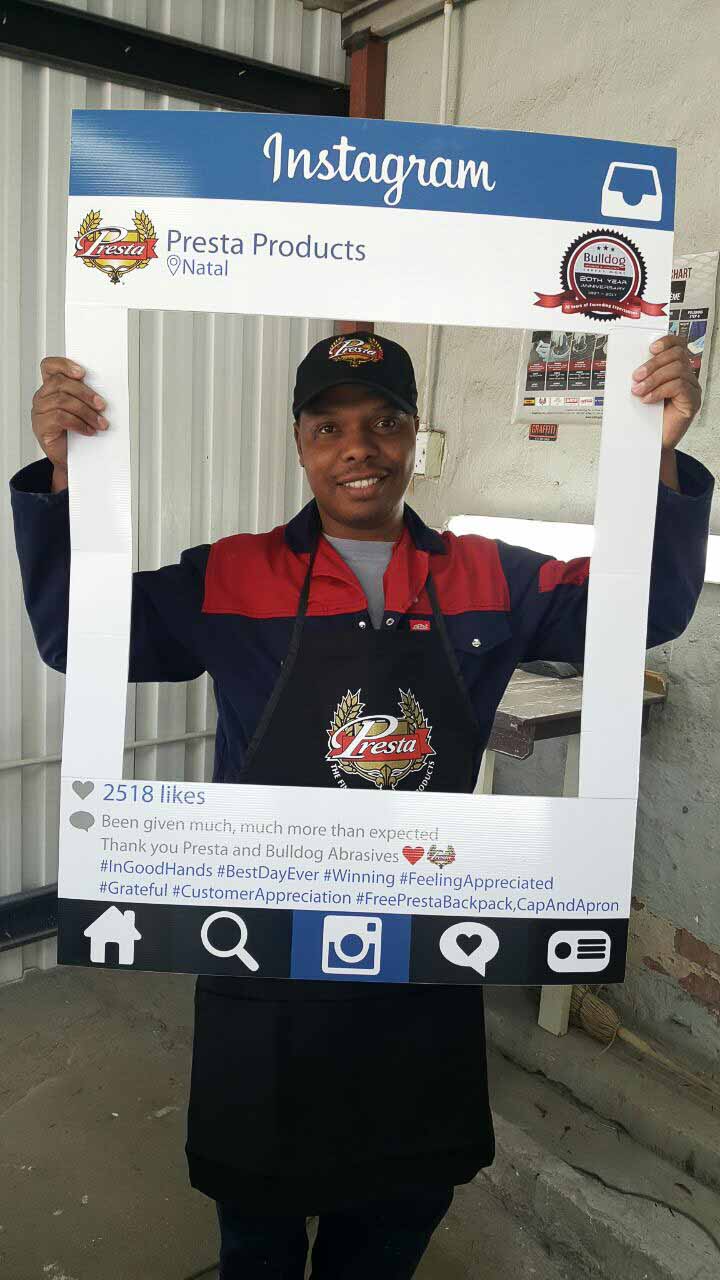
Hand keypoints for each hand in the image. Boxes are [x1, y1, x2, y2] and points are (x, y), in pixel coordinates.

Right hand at [31, 357, 107, 491]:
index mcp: (51, 388)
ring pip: (62, 401)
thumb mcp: (82, 410)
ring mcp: (39, 412)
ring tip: (100, 423)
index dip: (64, 365)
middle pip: (61, 383)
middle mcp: (42, 397)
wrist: (71, 460)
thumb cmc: (77, 433)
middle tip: (102, 405)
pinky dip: (79, 423)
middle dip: (85, 393)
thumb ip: (84, 397)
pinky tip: (89, 430)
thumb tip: (102, 390)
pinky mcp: (41, 427)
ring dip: (86, 412)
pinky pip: (60, 417)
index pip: (49, 367)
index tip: (82, 373)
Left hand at [631, 334, 700, 450]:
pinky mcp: (693, 401)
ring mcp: (692, 388)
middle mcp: (687, 376)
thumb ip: (643, 375)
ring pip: (677, 370)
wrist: (651, 442)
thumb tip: (631, 363)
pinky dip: (660, 391)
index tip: (651, 348)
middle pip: (677, 355)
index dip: (667, 342)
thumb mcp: (643, 390)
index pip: (679, 345)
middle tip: (636, 376)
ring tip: (638, 390)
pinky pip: (679, 386)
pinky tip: (648, 399)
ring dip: (653, 379)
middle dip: (654, 364)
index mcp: (676, 369)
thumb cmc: (648, 416)